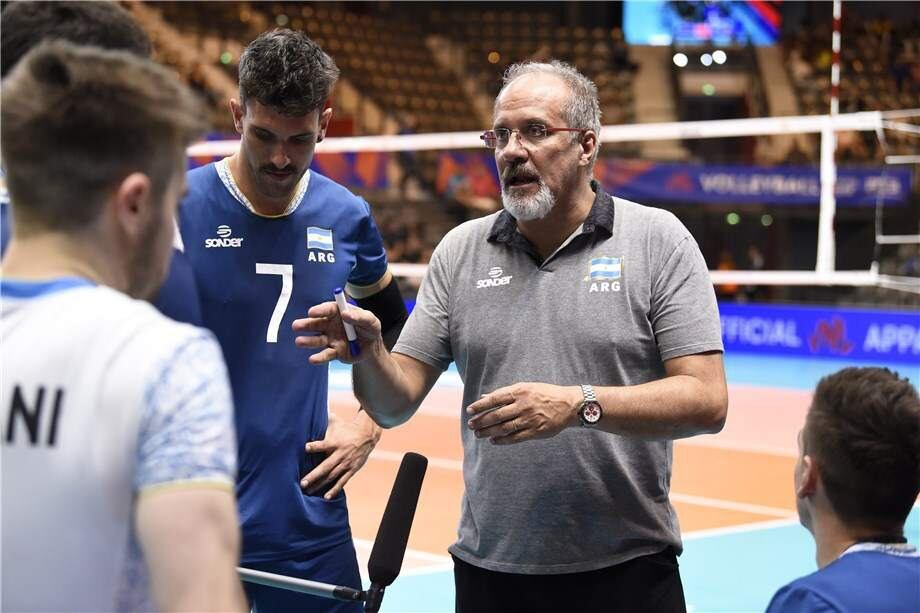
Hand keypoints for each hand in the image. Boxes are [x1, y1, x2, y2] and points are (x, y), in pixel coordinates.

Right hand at [292, 300, 381, 364]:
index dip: (319, 310)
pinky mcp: (333, 352)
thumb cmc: (370, 329)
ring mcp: (330, 339)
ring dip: (308, 341)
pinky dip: (320, 357)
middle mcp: (331, 325)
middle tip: (296, 326)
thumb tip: (345, 314)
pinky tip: (313, 359)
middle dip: (306, 325)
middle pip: (316, 324)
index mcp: (339, 313)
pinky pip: (326, 355)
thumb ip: (361, 317)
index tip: (312, 313)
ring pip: (318, 340)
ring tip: (299, 342)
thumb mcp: (371, 321)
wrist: (372, 348)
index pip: (327, 309)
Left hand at [300, 411, 380, 499]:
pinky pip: (342, 481)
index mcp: (335, 442)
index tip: (305, 448)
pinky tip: (326, 497)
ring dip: (320, 485)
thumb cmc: (346, 428)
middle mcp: (340, 454)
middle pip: (325, 466)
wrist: (367, 434)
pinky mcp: (352, 469)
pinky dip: (334, 489)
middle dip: (313, 475)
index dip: (314, 446)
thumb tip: (310, 407)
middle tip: (302, 483)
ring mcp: (346, 463)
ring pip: (331, 476)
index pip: (323, 445)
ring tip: (309, 492)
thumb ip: (322, 419)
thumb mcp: (335, 422)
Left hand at [465, 383, 581, 444]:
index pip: (495, 398)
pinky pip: (515, 437)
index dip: (480, 406)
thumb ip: (505, 393)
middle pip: (497, 415)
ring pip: (504, 427)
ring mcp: (529, 419)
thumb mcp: (526, 388)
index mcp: (520, 392)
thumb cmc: (544, 394)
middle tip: (471, 425)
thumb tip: (485, 397)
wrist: (569, 405)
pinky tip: (493, 440)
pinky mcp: (536, 431)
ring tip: (479, 434)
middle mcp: (523, 405)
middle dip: (481, 421)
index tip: (470, 410)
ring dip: (489, 432)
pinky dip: (503, 440)